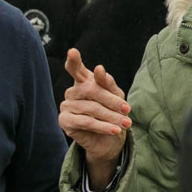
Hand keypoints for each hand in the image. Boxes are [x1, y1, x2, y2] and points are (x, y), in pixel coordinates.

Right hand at [59, 49, 130, 189]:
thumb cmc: (113, 113)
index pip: (75, 68)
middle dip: (112, 100)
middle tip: (127, 109)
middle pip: (91, 89)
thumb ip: (107, 83)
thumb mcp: (116, 96)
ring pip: (91, 107)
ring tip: (125, 124)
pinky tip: (114, 130)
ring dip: (111, 116)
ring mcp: (66, 105)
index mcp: (83, 81)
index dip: (73, 60)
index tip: (72, 52)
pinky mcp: (64, 121)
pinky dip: (102, 126)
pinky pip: (85, 121)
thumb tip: (99, 69)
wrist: (109, 140)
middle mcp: (72, 91)